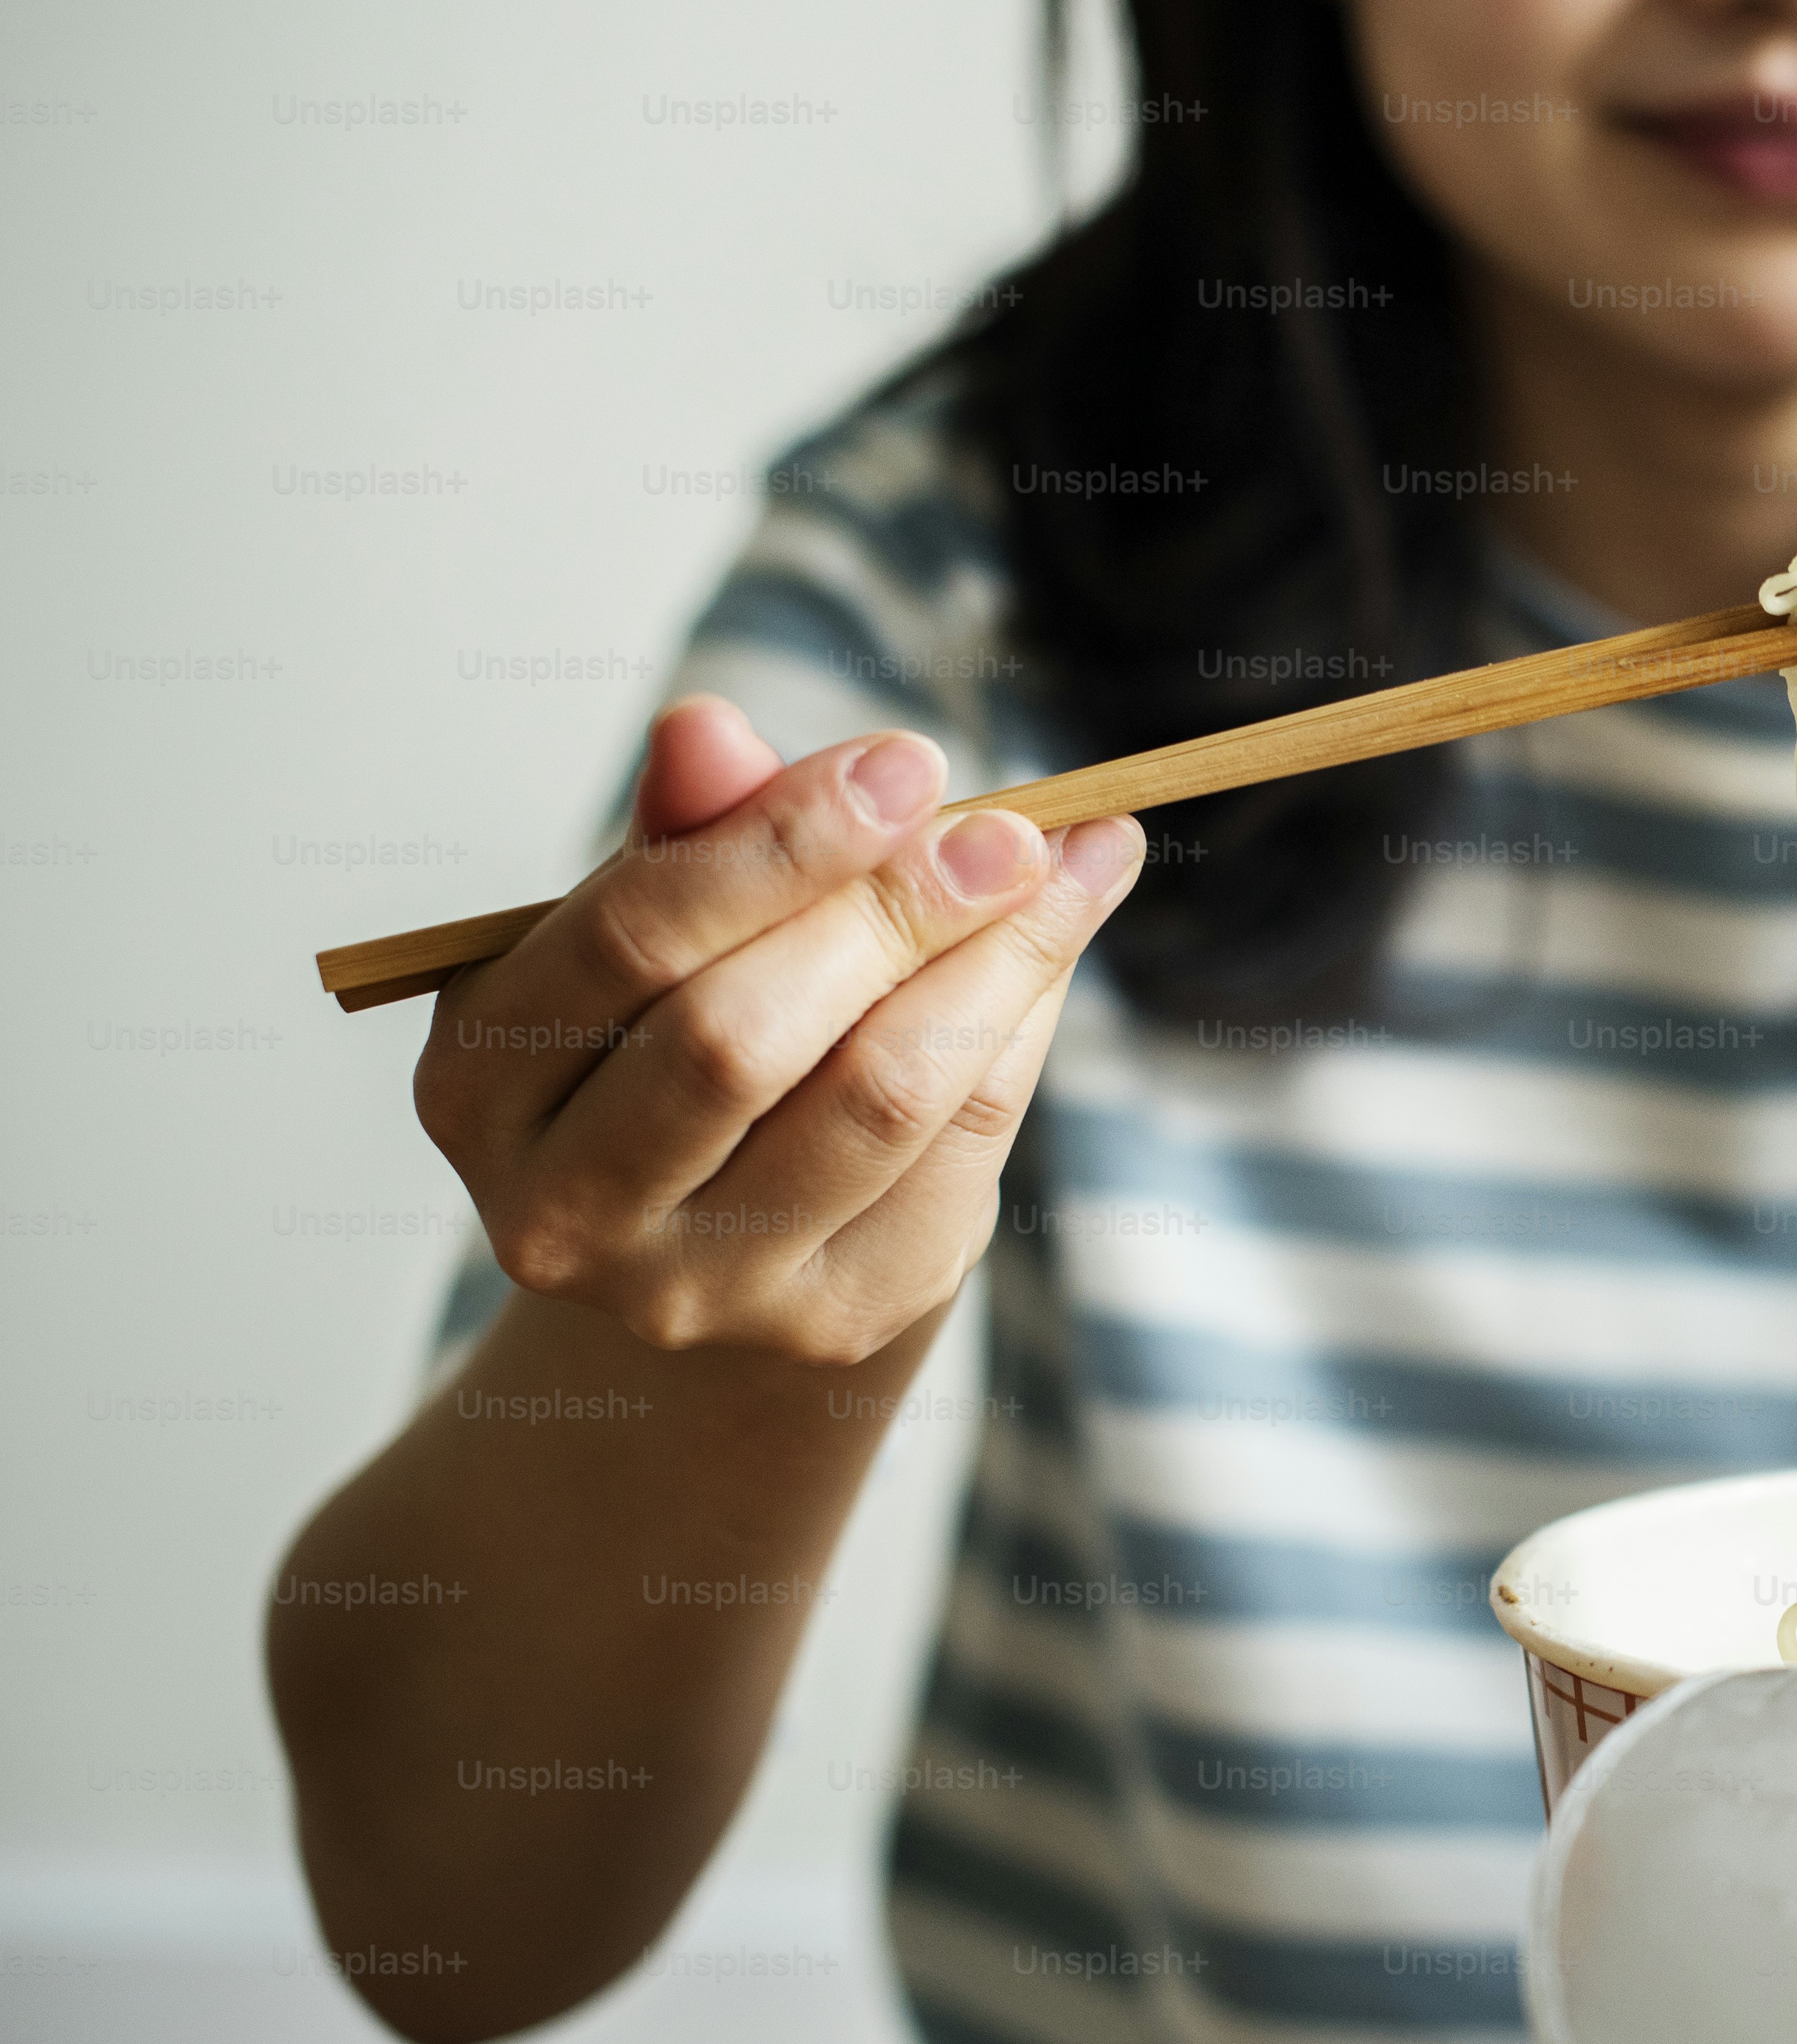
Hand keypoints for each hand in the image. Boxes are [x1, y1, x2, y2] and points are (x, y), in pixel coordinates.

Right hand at [414, 695, 1142, 1365]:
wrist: (715, 1242)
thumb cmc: (677, 1041)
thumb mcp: (656, 935)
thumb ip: (686, 834)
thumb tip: (707, 728)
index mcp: (482, 1080)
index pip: (631, 939)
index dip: (779, 842)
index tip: (909, 762)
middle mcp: (566, 1209)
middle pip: (744, 1035)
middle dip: (894, 909)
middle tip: (1011, 826)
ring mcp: (700, 1287)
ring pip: (878, 1096)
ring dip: (994, 962)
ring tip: (1067, 862)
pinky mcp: (836, 1315)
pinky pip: (959, 1149)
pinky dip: (1021, 1028)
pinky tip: (1054, 945)